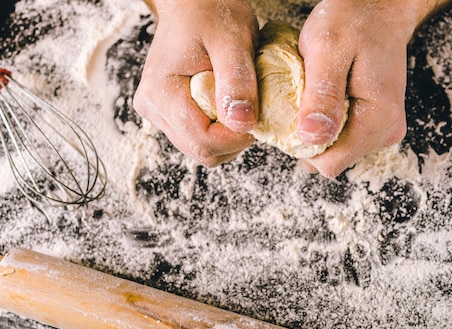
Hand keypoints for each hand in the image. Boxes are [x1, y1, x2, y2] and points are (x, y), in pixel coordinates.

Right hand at [134, 0, 258, 166]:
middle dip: (234, 139)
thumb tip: (242, 122)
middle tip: (253, 109)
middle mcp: (154, 108)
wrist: (194, 1)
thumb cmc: (210, 11)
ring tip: (241, 102)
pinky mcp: (172, 113)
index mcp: (161, 92)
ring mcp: (161, 113)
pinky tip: (231, 104)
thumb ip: (236, 81)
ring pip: (203, 148)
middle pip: (202, 150)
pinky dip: (223, 129)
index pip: (202, 141)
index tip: (257, 118)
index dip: (236, 138)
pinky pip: (202, 136)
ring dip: (230, 136)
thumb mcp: (231, 40)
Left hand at [297, 0, 450, 177]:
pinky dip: (328, 124)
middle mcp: (387, 131)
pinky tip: (325, 100)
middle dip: (310, 138)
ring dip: (319, 130)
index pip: (331, 163)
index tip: (293, 115)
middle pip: (334, 160)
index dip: (303, 146)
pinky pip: (344, 139)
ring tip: (316, 95)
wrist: (377, 9)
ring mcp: (384, 130)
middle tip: (304, 99)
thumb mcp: (327, 49)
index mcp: (379, 118)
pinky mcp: (377, 125)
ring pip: (337, 151)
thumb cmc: (352, 21)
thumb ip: (322, 95)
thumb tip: (311, 137)